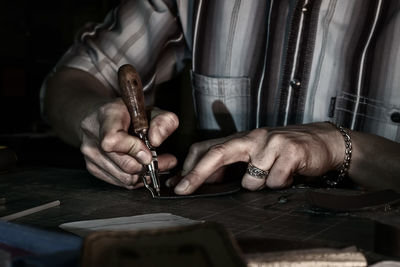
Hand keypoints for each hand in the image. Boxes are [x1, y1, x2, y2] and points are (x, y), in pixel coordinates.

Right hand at [80, 99, 178, 188]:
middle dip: (150, 165)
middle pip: (124, 164)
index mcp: (106, 115)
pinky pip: (120, 182)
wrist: (104, 117)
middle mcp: (93, 134)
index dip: (134, 149)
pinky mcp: (92, 167)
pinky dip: (136, 178)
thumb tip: (156, 141)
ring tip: (157, 164)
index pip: (113, 140)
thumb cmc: (130, 113)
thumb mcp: (153, 110)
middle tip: (167, 161)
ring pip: (125, 178)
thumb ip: (163, 122)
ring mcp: (89, 153)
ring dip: (146, 174)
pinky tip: (143, 167)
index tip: (150, 151)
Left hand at [174, 122, 343, 194]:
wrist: (322, 142)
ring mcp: (271, 142)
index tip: (176, 184)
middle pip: (218, 153)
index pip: (208, 148)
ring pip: (251, 178)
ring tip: (274, 176)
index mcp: (240, 139)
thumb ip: (230, 166)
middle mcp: (252, 137)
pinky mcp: (290, 150)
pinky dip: (281, 184)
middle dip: (197, 173)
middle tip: (183, 189)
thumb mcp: (254, 155)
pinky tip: (289, 175)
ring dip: (260, 185)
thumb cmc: (283, 152)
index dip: (190, 166)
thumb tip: (201, 180)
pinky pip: (275, 181)